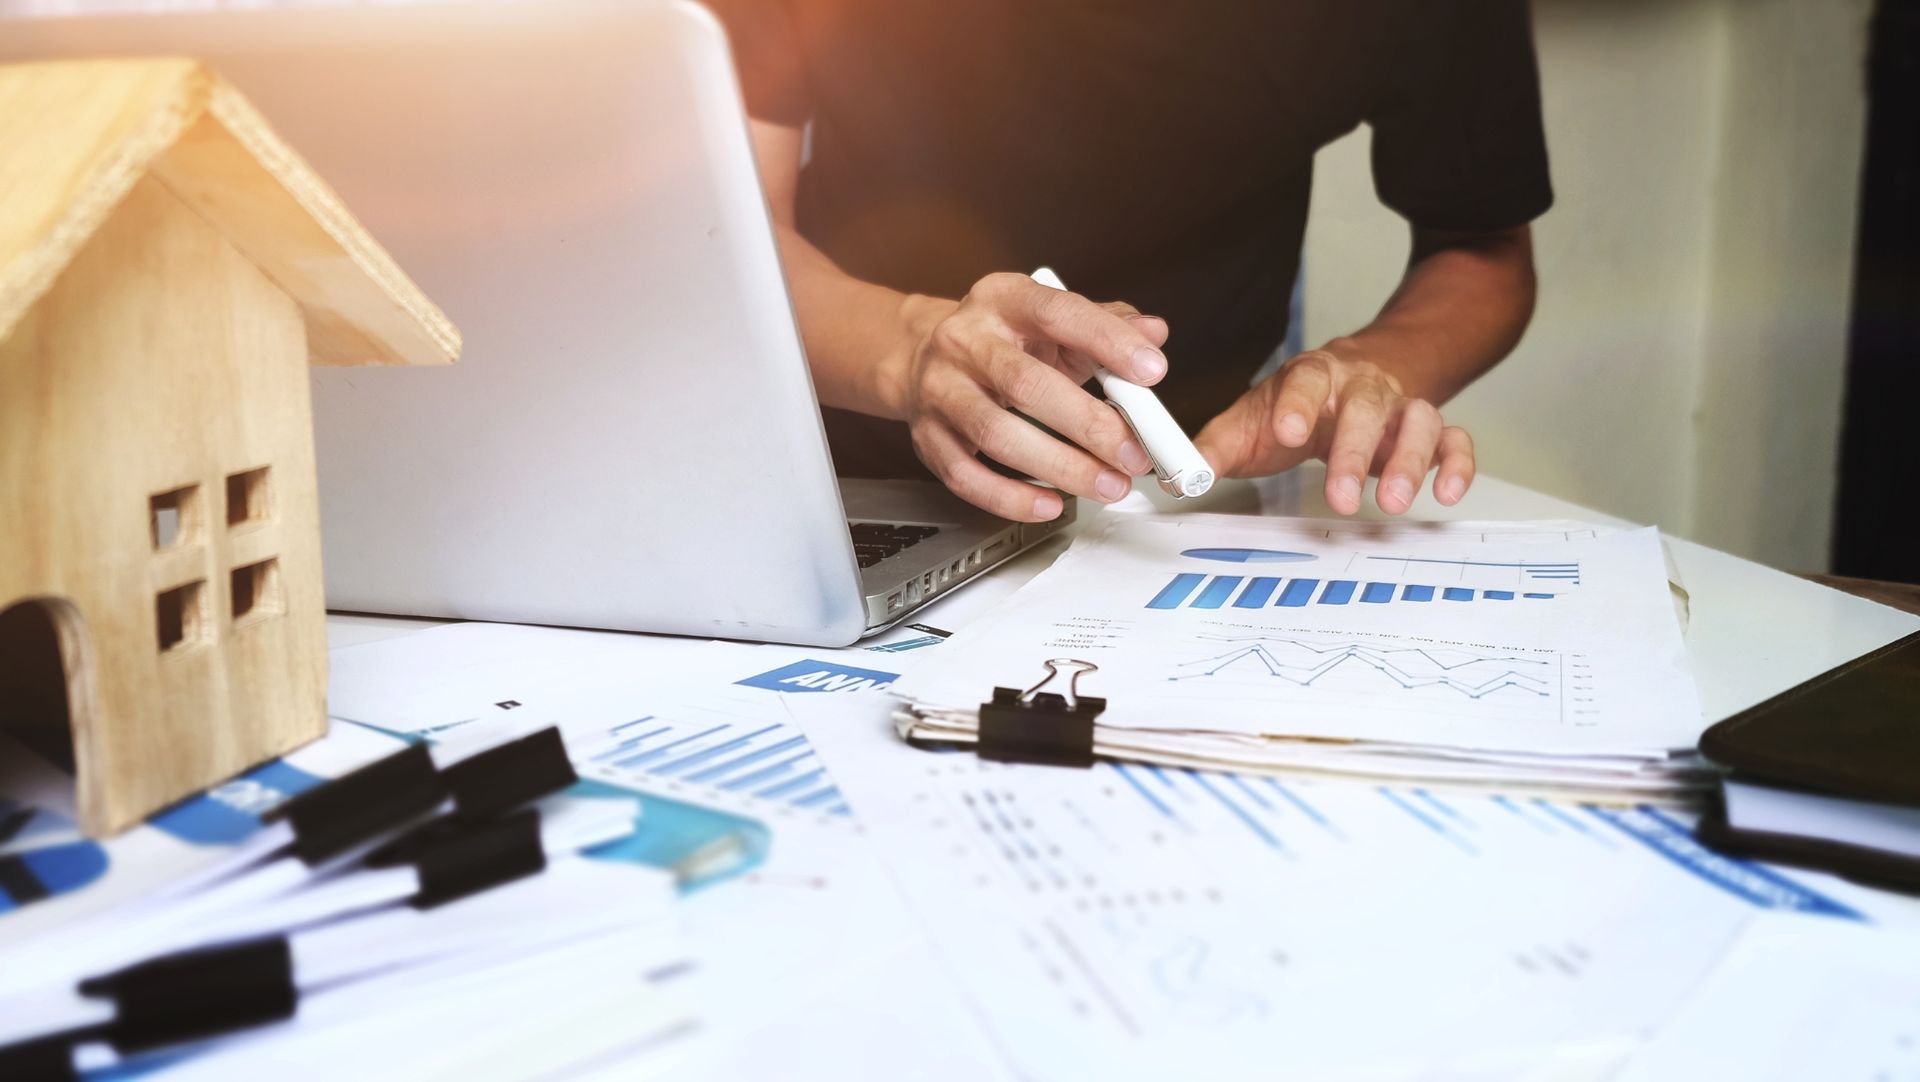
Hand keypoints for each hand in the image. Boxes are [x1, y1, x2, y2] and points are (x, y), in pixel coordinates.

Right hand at [888, 272, 1169, 520]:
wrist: (923, 358)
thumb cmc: (1003, 342)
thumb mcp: (1051, 321)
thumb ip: (1105, 325)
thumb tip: (1153, 334)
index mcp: (1003, 299)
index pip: (1057, 313)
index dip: (1107, 341)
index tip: (1152, 371)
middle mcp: (964, 340)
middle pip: (1025, 384)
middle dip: (1089, 425)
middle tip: (1134, 455)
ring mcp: (940, 390)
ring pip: (996, 435)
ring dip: (1060, 467)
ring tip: (1106, 485)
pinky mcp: (927, 437)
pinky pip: (966, 476)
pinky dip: (1011, 497)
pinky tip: (1050, 503)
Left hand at [1193, 348, 1474, 514]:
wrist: (1356, 373)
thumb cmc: (1297, 405)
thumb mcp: (1250, 421)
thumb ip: (1214, 449)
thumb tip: (1175, 476)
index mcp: (1311, 376)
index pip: (1305, 380)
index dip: (1298, 405)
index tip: (1287, 434)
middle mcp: (1361, 386)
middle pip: (1365, 407)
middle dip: (1354, 452)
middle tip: (1341, 497)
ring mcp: (1399, 406)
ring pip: (1417, 421)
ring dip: (1410, 461)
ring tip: (1395, 503)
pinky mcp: (1429, 430)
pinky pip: (1454, 439)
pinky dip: (1457, 463)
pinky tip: (1449, 493)